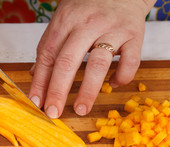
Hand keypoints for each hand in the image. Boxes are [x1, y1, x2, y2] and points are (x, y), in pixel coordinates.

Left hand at [29, 0, 154, 117]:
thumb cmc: (90, 6)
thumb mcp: (64, 18)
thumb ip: (50, 44)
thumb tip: (35, 73)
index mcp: (65, 21)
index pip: (47, 55)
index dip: (40, 81)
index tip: (36, 101)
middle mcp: (87, 24)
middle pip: (68, 61)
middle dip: (58, 90)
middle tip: (53, 112)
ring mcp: (112, 29)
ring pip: (98, 63)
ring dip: (88, 90)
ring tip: (80, 109)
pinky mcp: (134, 34)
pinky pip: (130, 61)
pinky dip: (122, 76)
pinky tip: (114, 84)